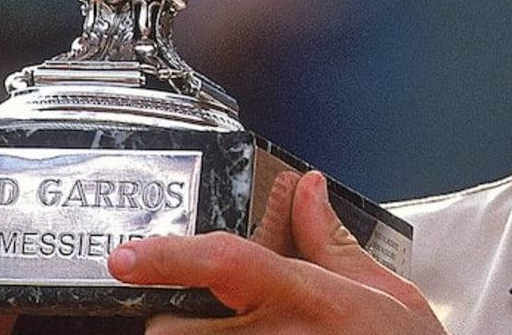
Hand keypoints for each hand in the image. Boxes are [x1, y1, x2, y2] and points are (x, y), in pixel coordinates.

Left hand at [111, 170, 442, 333]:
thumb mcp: (386, 292)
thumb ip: (334, 244)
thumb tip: (309, 191)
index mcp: (310, 299)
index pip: (227, 264)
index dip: (169, 258)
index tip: (126, 256)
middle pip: (175, 330)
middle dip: (170, 319)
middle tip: (191, 313)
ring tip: (226, 333)